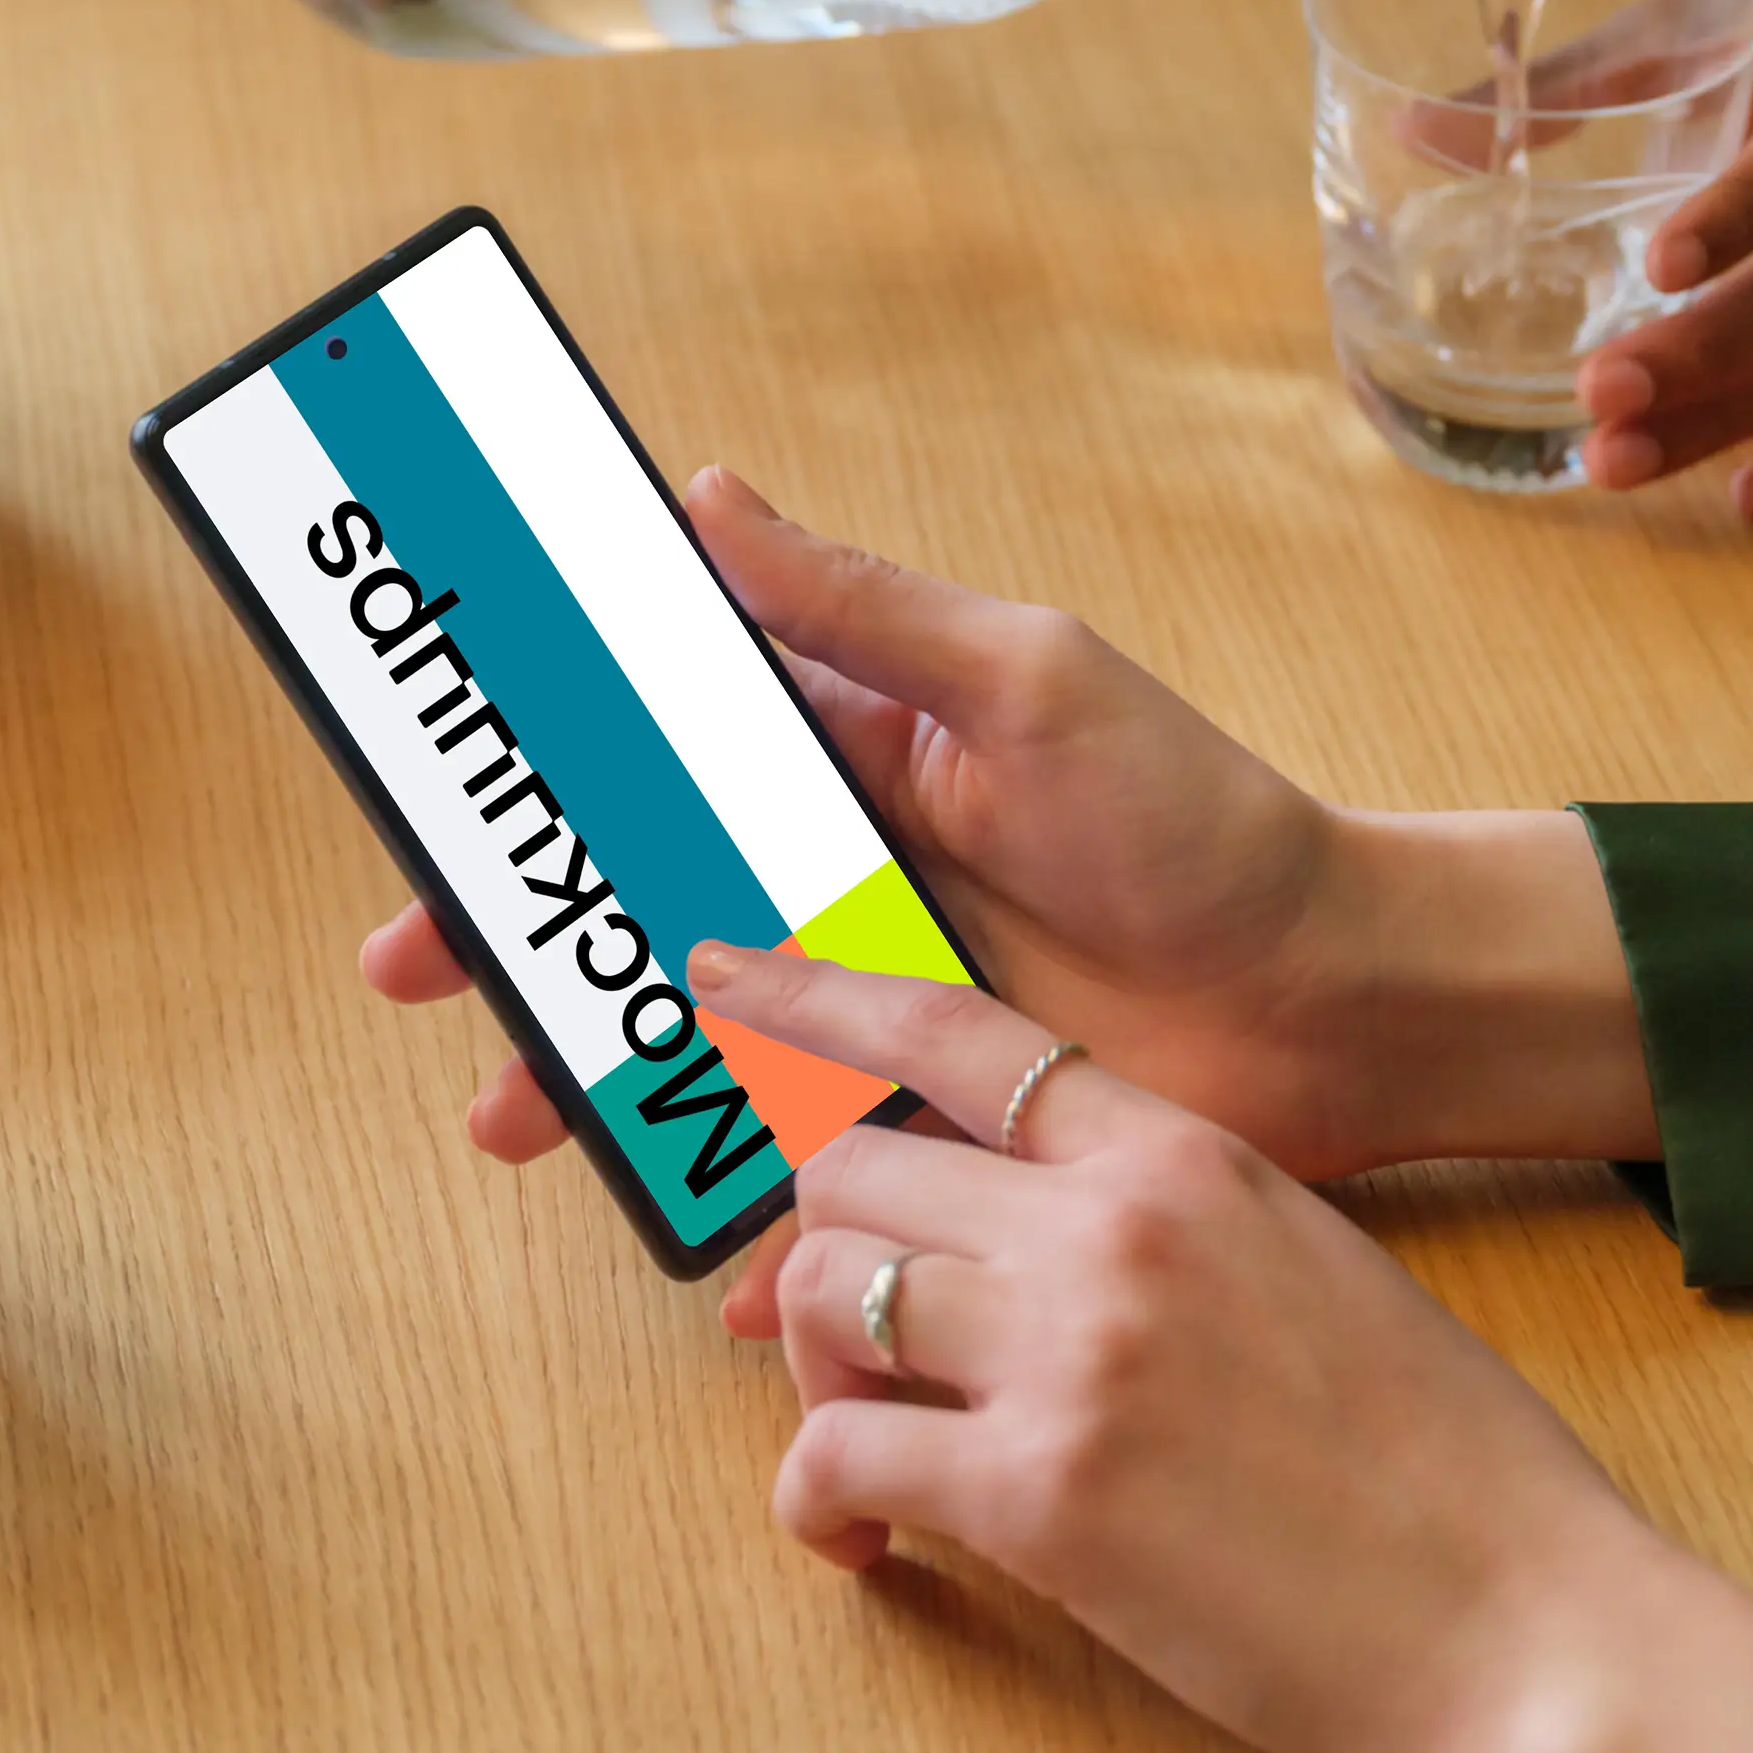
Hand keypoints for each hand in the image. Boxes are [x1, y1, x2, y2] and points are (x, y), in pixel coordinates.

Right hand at [349, 471, 1651, 1298]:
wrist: (1335, 996)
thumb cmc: (1200, 819)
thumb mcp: (1028, 681)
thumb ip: (860, 606)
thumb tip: (701, 492)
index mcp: (847, 754)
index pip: (654, 746)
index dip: (541, 770)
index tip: (436, 793)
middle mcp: (839, 878)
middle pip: (636, 902)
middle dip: (520, 941)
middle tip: (416, 976)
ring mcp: (871, 1003)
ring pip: (686, 1040)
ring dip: (592, 1080)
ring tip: (517, 1124)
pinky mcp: (920, 1117)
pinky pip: (796, 1164)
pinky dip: (740, 1215)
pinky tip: (702, 1261)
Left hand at [698, 938, 1752, 1752]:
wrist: (1532, 1630)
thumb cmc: (1450, 1475)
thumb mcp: (1317, 1274)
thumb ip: (1177, 1224)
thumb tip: (1050, 1237)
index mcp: (1187, 1154)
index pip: (958, 1032)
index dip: (819, 1000)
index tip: (724, 980)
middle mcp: (1111, 1225)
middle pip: (853, 1170)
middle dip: (819, 1255)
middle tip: (848, 1355)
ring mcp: (1068, 1352)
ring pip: (819, 1294)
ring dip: (807, 1378)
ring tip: (862, 1453)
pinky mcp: (1039, 1494)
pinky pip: (834, 1458)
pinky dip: (815, 1506)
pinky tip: (860, 1549)